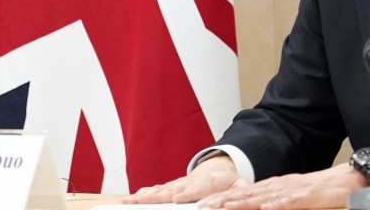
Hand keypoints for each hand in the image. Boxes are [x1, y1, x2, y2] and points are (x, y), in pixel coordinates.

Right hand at [123, 154, 248, 203]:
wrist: (219, 167)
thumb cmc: (229, 180)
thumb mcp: (239, 184)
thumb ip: (241, 190)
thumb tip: (241, 197)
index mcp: (204, 183)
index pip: (193, 189)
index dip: (185, 194)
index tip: (175, 198)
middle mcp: (187, 183)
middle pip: (169, 191)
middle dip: (154, 197)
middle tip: (139, 201)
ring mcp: (177, 184)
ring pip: (158, 191)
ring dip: (142, 197)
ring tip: (128, 201)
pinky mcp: (171, 186)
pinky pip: (155, 190)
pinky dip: (143, 194)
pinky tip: (131, 199)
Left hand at [197, 162, 367, 209]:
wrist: (351, 180)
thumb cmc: (323, 193)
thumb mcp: (294, 200)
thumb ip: (277, 204)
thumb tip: (260, 208)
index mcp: (275, 188)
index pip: (244, 195)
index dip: (223, 200)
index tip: (203, 205)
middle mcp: (280, 186)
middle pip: (247, 195)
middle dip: (223, 201)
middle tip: (201, 206)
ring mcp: (294, 190)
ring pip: (263, 197)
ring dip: (242, 202)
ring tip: (222, 207)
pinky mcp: (310, 195)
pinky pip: (291, 201)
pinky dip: (277, 204)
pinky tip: (266, 208)